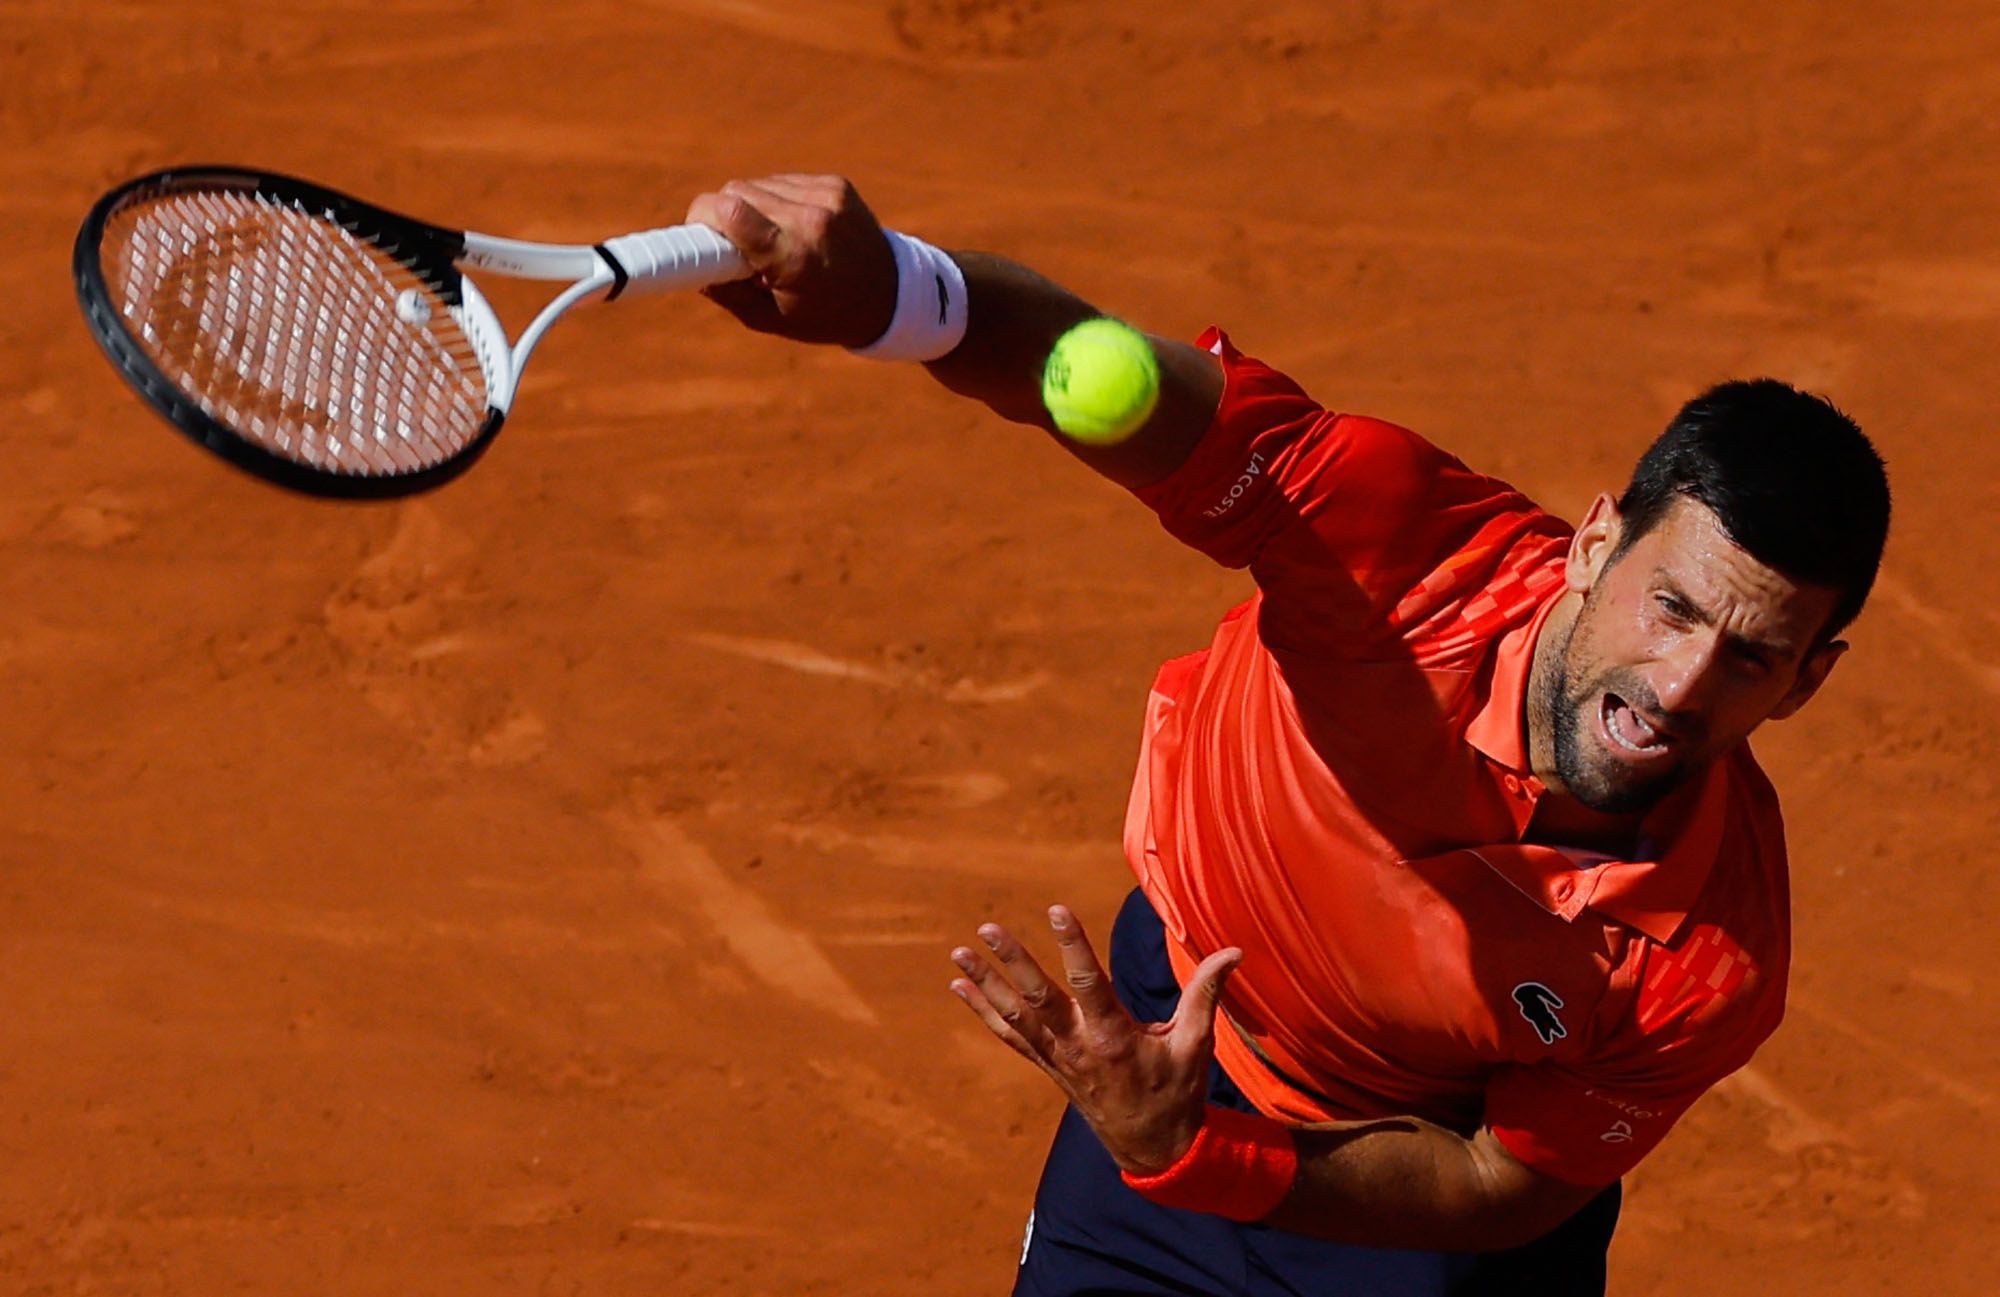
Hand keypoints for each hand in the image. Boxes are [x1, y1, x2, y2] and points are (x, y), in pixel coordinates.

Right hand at [684, 173, 897, 347]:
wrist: (890, 295)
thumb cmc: (825, 315)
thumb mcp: (771, 320)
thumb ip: (726, 292)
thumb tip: (689, 267)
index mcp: (794, 258)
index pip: (728, 211)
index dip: (701, 219)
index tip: (696, 237)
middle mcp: (812, 219)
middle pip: (734, 191)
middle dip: (721, 215)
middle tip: (730, 246)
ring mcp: (826, 197)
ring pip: (757, 184)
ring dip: (751, 207)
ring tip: (770, 240)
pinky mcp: (835, 184)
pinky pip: (783, 181)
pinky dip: (776, 202)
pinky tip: (793, 227)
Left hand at [948, 905, 1241, 1174]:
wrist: (1152, 1149)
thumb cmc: (1176, 1092)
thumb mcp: (1196, 1045)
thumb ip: (1206, 993)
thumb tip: (1235, 951)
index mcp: (1114, 1037)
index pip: (1089, 983)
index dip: (1073, 945)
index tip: (1057, 910)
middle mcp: (1078, 1046)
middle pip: (1038, 998)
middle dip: (1012, 962)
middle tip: (987, 928)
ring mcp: (1058, 1058)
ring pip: (1014, 1016)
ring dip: (985, 983)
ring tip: (958, 953)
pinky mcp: (1048, 1066)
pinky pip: (1009, 1036)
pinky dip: (983, 1012)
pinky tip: (960, 987)